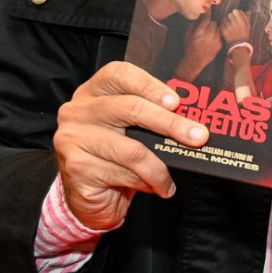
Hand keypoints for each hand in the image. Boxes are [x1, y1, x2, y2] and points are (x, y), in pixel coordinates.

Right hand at [52, 61, 207, 230]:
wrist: (92, 198)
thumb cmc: (119, 158)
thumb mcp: (135, 132)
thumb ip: (154, 118)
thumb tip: (195, 121)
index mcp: (93, 92)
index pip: (119, 74)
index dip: (149, 85)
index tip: (176, 101)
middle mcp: (78, 111)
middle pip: (131, 108)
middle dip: (171, 124)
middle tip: (199, 137)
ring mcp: (72, 138)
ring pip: (132, 149)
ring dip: (160, 168)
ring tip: (171, 179)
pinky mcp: (75, 167)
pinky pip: (124, 174)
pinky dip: (147, 182)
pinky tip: (155, 188)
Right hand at [175, 18, 221, 80]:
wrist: (196, 60)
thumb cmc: (190, 47)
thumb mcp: (187, 35)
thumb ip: (193, 25)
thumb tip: (197, 18)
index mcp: (201, 30)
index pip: (207, 18)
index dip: (208, 13)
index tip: (209, 9)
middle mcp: (210, 33)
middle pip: (214, 23)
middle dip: (210, 24)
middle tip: (207, 27)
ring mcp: (216, 39)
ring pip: (218, 29)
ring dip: (214, 30)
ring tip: (210, 34)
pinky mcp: (220, 44)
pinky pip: (220, 36)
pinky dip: (217, 36)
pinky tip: (212, 40)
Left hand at [221, 9, 250, 43]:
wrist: (239, 45)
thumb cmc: (244, 35)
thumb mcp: (248, 26)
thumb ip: (247, 18)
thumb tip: (248, 11)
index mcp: (242, 22)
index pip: (235, 11)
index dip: (235, 13)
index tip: (236, 16)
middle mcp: (235, 24)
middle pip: (229, 14)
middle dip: (231, 17)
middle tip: (232, 21)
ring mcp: (229, 27)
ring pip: (225, 18)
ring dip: (227, 20)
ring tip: (229, 25)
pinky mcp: (224, 30)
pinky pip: (222, 24)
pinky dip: (223, 25)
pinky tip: (227, 28)